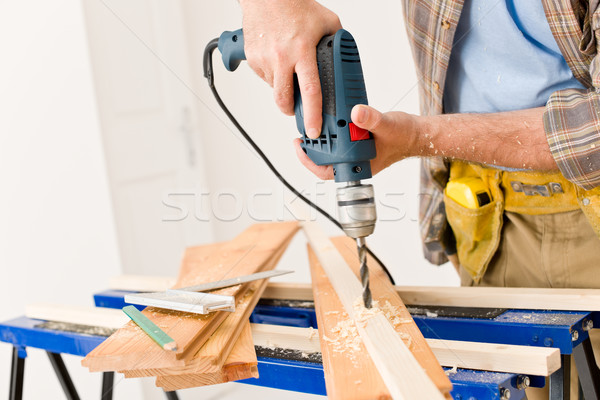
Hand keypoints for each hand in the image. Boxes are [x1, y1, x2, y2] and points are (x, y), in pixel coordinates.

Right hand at [239, 0, 341, 137]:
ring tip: (290, 69)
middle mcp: (281, 57)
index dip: (313, 115)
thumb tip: (344, 60)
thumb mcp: (326, 22)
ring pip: (275, 88)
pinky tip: (278, 59)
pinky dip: (272, 75)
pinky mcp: (252, 57)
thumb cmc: (295, 5)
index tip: (315, 130)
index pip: (310, 91)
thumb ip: (337, 42)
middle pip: (284, 100)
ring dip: (284, 88)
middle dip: (291, 111)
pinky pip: (264, 77)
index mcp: (302, 50)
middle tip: (298, 111)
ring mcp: (264, 58)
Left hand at [294, 104, 418, 178]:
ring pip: (331, 151)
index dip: (310, 162)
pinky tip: (324, 121)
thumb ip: (371, 119)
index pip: (327, 172)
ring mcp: (355, 154)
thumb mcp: (388, 125)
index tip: (299, 146)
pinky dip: (331, 132)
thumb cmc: (405, 135)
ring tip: (308, 128)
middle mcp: (355, 162)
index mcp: (359, 166)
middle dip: (310, 150)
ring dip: (319, 141)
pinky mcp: (357, 143)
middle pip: (324, 162)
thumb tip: (356, 113)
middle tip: (298, 136)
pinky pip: (339, 142)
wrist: (416, 133)